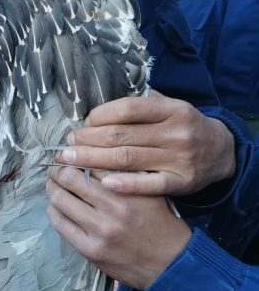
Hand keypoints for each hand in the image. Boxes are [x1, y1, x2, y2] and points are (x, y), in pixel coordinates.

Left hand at [46, 167, 191, 290]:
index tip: (68, 156)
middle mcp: (113, 208)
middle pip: (70, 179)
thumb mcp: (150, 192)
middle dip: (58, 170)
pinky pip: (61, 224)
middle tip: (56, 169)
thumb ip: (124, 176)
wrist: (171, 263)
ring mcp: (100, 231)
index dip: (74, 157)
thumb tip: (91, 159)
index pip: (90, 163)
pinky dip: (54, 211)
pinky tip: (56, 206)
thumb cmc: (160, 224)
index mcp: (129, 190)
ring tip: (53, 185)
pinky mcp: (90, 249)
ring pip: (60, 200)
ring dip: (52, 189)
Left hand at [57, 91, 235, 195]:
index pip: (128, 109)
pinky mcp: (182, 182)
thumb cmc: (184, 127)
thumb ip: (141, 106)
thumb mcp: (171, 107)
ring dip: (94, 159)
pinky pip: (150, 184)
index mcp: (173, 109)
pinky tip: (105, 184)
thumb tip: (96, 113)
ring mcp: (179, 158)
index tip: (83, 125)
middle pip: (122, 135)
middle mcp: (176, 132)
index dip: (100, 116)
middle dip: (88, 140)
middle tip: (67, 145)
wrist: (222, 152)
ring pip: (128, 158)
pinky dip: (127, 184)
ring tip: (71, 160)